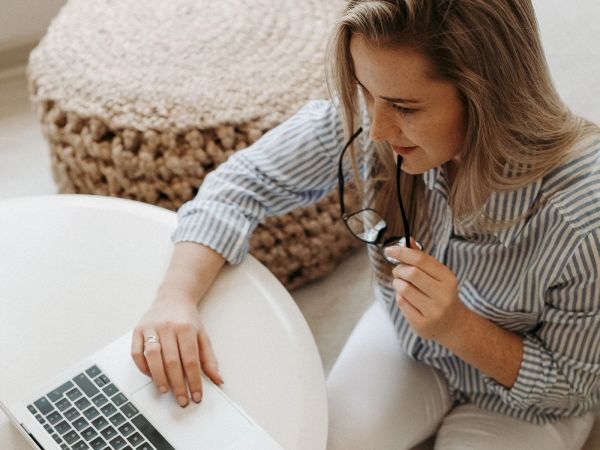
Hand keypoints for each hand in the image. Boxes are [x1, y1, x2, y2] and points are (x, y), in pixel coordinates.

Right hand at [131, 292, 223, 406]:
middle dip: (177, 384)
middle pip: (172, 361)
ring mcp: (151, 328)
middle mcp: (168, 327)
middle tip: (182, 399)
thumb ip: (209, 359)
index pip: (191, 360)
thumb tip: (218, 380)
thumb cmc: (188, 319)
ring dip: (159, 378)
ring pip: (153, 357)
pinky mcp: (138, 330)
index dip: (194, 381)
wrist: (173, 297)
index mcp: (186, 328)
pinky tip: (151, 376)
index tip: (196, 395)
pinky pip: (137, 352)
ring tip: (165, 391)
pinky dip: (143, 367)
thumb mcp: (203, 336)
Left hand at [385, 238, 467, 343]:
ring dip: (397, 283)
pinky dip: (399, 297)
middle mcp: (443, 295)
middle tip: (398, 271)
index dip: (402, 252)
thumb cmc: (439, 293)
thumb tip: (408, 239)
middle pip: (411, 273)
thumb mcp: (436, 275)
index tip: (389, 250)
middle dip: (399, 269)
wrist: (451, 324)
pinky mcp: (422, 323)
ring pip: (404, 289)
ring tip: (402, 285)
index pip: (421, 259)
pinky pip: (401, 303)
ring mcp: (433, 311)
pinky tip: (407, 298)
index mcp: (448, 278)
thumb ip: (422, 258)